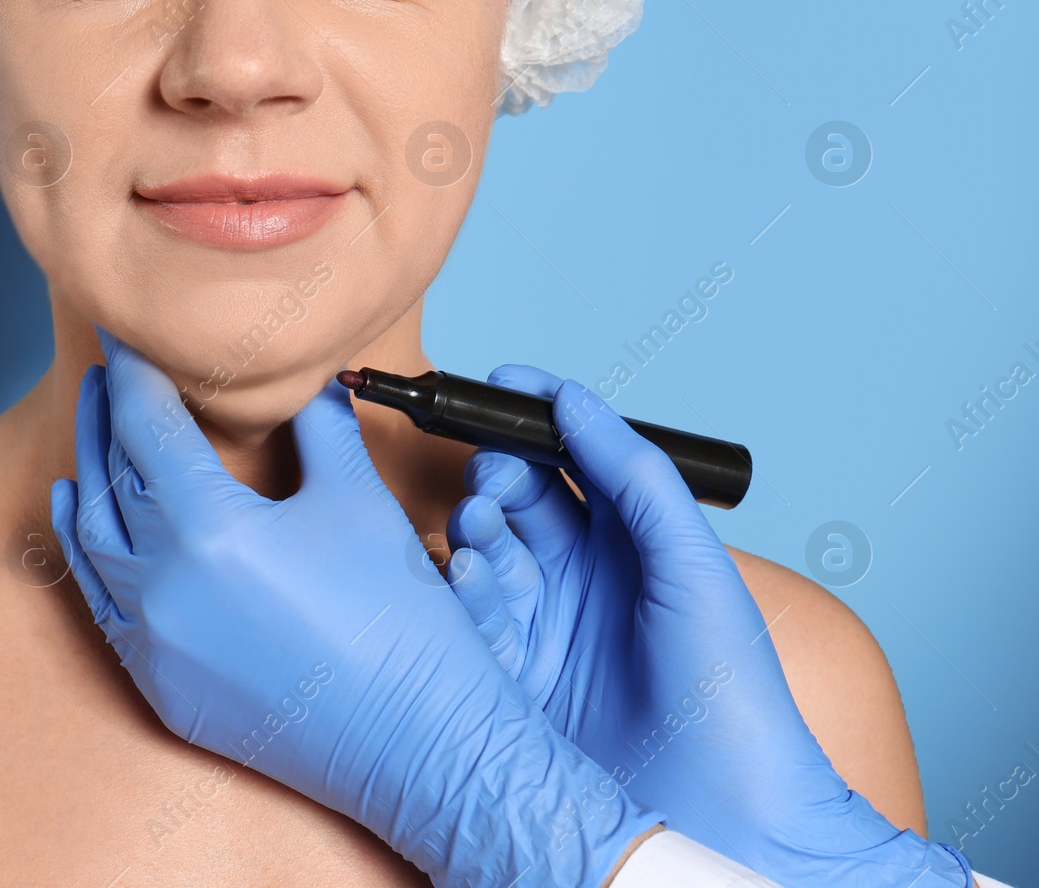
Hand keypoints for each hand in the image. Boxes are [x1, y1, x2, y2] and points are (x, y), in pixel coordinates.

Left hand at [49, 328, 663, 886]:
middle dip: (107, 414)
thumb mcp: (357, 499)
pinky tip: (78, 515)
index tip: (129, 336)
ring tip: (97, 428)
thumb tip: (306, 381)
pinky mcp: (158, 686)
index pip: (146, 424)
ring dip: (89, 475)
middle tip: (112, 370)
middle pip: (109, 476)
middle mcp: (160, 587)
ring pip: (90, 539)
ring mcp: (152, 644)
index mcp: (208, 529)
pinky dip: (87, 549)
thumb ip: (317, 427)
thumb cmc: (397, 620)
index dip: (134, 371)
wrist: (416, 744)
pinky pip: (101, 601)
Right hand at [443, 365, 972, 887]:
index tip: (502, 381)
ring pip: (484, 548)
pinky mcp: (505, 673)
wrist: (723, 807)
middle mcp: (578, 575)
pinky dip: (460, 585)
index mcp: (628, 541)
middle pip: (517, 497)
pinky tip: (469, 576)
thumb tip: (576, 400)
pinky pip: (467, 613)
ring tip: (482, 528)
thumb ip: (635, 476)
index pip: (569, 459)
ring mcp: (539, 622)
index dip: (533, 416)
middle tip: (495, 477)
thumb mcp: (692, 563)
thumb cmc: (729, 688)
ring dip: (475, 525)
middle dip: (497, 472)